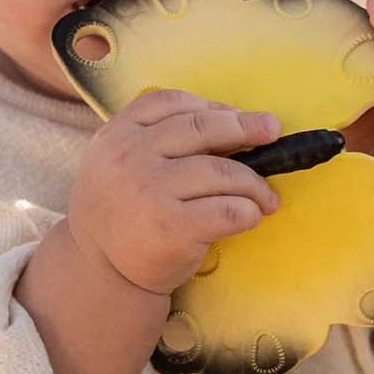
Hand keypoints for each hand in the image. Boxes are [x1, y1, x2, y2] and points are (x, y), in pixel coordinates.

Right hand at [68, 90, 281, 294]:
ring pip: (223, 171)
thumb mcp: (120, 163)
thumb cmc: (124, 212)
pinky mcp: (172, 227)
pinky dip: (249, 211)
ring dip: (255, 183)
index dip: (212, 105)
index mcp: (117, 135)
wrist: (101, 271)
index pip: (171, 102)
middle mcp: (129, 158)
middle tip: (272, 130)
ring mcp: (150, 191)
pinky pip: (228, 210)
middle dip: (246, 127)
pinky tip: (251, 217)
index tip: (238, 116)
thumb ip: (157, 138)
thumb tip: (234, 122)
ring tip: (266, 197)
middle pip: (202, 128)